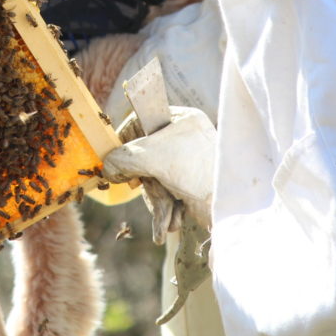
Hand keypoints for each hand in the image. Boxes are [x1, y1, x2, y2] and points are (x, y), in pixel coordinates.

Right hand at [103, 106, 215, 238]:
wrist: (228, 206)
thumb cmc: (195, 172)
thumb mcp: (150, 157)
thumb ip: (121, 157)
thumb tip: (107, 167)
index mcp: (181, 118)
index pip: (142, 120)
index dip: (127, 139)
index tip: (119, 158)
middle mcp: (186, 136)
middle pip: (145, 152)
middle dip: (144, 176)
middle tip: (139, 183)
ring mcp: (189, 161)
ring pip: (154, 176)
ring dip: (157, 198)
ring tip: (169, 204)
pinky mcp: (191, 183)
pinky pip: (167, 191)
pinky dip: (167, 207)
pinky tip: (174, 217)